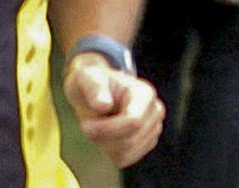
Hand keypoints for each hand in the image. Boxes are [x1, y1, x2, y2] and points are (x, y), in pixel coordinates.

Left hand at [62, 53, 164, 168]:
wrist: (94, 90)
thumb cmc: (91, 81)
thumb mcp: (86, 77)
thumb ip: (94, 87)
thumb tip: (104, 105)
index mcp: (144, 93)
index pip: (133, 121)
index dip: (108, 129)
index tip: (84, 126)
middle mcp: (154, 111)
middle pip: (130, 140)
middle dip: (103, 137)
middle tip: (86, 126)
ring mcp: (152, 129)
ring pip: (127, 153)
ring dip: (105, 145)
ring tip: (95, 128)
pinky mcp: (145, 144)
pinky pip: (125, 159)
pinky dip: (109, 152)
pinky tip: (102, 136)